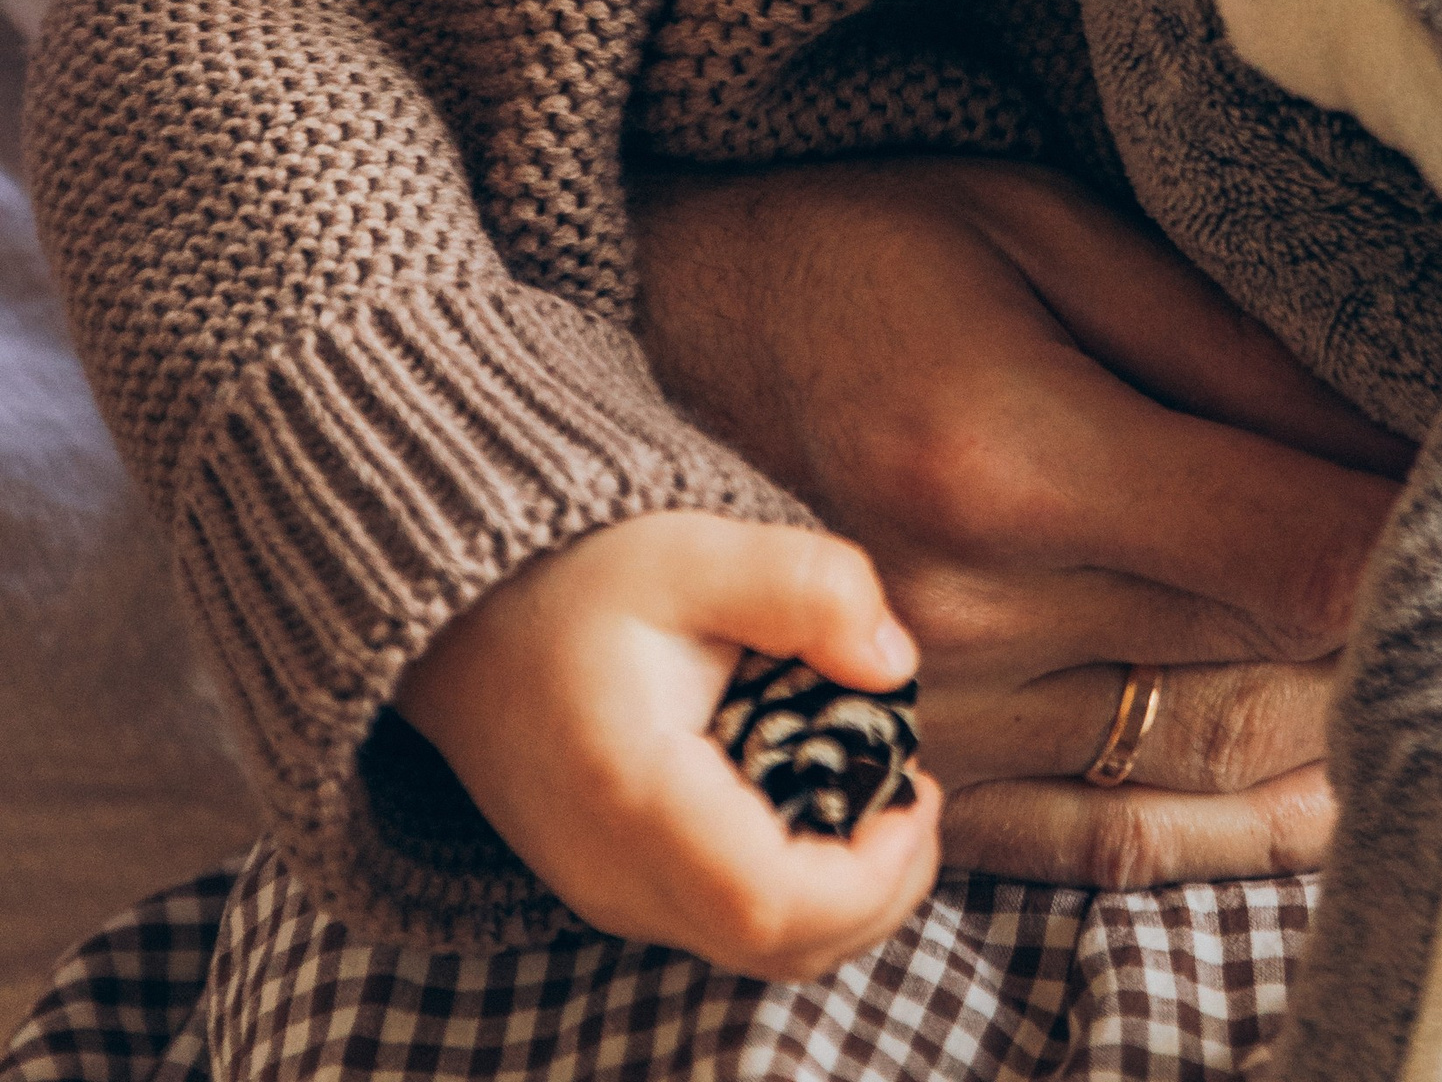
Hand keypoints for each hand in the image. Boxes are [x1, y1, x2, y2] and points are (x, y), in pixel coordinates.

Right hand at [393, 513, 939, 979]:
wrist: (464, 618)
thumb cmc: (576, 575)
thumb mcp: (692, 547)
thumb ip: (804, 586)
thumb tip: (893, 660)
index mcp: (631, 796)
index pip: (767, 903)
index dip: (868, 874)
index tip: (918, 789)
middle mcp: (613, 874)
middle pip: (774, 950)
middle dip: (876, 893)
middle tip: (917, 794)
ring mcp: (609, 893)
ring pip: (756, 953)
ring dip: (844, 899)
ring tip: (884, 797)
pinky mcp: (616, 886)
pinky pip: (725, 926)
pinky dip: (798, 893)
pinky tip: (823, 808)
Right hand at [635, 158, 1406, 888]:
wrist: (636, 346)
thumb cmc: (854, 251)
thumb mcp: (1038, 227)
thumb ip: (1225, 345)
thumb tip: (1402, 429)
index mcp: (1011, 458)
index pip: (1303, 548)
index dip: (1432, 533)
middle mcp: (973, 618)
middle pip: (1279, 658)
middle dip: (1412, 613)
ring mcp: (937, 726)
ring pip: (1218, 755)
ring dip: (1348, 717)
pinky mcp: (920, 779)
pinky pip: (1118, 846)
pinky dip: (1241, 824)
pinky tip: (1328, 779)